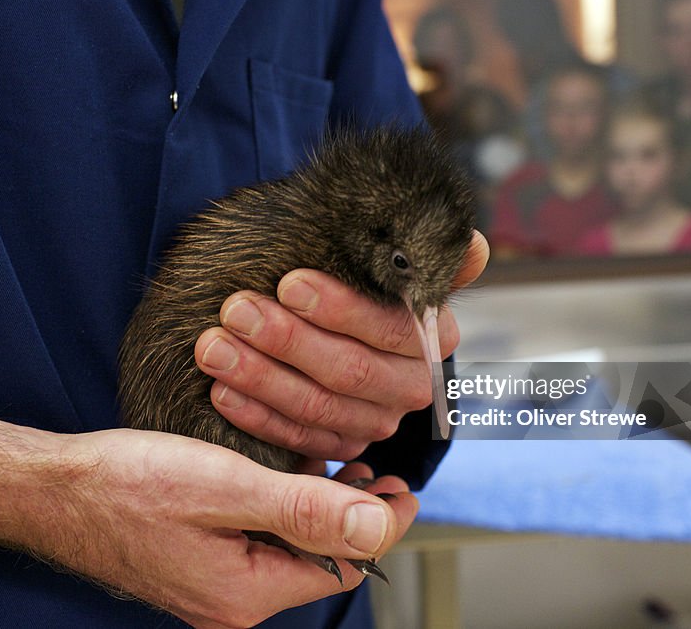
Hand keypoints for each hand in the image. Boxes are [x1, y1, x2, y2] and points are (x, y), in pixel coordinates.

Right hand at [0, 387, 417, 628]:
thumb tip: (378, 524)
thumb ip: (306, 511)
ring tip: (341, 463)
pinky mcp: (200, 562)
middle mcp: (234, 601)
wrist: (52, 490)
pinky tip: (289, 473)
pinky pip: (260, 540)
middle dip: (354, 514)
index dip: (382, 522)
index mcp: (247, 594)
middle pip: (319, 560)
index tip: (405, 484)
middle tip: (375, 467)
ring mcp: (215, 584)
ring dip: (320, 506)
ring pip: (291, 547)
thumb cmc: (126, 487)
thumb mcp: (228, 488)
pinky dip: (283, 508)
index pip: (343, 564)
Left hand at [195, 231, 488, 460]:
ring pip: (318, 406)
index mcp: (433, 337)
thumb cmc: (355, 277)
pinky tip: (221, 391)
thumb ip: (426, 257)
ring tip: (212, 347)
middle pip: (349, 371)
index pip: (388, 328)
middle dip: (286, 341)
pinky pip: (299, 438)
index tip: (288, 282)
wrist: (336, 321)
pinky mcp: (342, 444)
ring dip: (259, 377)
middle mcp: (413, 387)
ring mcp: (377, 422)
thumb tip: (478, 246)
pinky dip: (257, 416)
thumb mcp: (388, 262)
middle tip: (234, 311)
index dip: (339, 308)